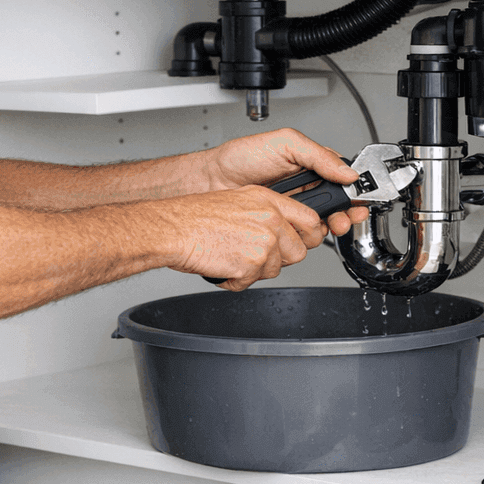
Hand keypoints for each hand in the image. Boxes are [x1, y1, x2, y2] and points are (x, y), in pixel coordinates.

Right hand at [158, 185, 332, 290]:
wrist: (173, 229)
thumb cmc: (196, 216)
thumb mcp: (238, 200)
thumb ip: (266, 213)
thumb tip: (284, 230)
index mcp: (269, 200)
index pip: (310, 221)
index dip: (307, 237)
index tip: (300, 242)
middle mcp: (270, 219)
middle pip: (298, 252)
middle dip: (279, 260)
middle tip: (253, 254)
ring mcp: (263, 242)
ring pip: (275, 270)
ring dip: (254, 270)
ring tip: (231, 256)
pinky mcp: (251, 264)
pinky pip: (252, 282)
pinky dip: (236, 280)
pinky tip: (222, 264)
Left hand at [202, 129, 369, 235]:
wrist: (212, 181)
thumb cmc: (242, 157)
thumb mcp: (284, 144)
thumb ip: (318, 155)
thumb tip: (347, 170)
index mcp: (311, 164)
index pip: (343, 179)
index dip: (354, 193)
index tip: (358, 203)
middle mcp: (306, 187)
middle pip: (337, 206)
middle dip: (344, 215)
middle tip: (342, 220)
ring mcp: (294, 208)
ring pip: (321, 223)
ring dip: (325, 227)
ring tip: (322, 226)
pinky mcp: (282, 225)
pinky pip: (300, 235)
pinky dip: (304, 237)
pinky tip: (300, 232)